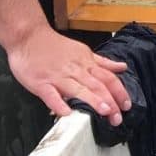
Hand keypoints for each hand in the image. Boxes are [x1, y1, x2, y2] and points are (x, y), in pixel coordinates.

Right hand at [7, 26, 130, 123]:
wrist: (28, 36)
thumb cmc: (55, 47)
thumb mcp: (83, 51)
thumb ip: (103, 62)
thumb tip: (122, 68)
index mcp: (86, 63)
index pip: (108, 78)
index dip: (119, 92)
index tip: (126, 105)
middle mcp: (75, 70)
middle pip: (97, 85)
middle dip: (110, 102)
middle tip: (117, 118)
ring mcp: (58, 77)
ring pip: (78, 89)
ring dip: (92, 100)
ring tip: (104, 112)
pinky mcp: (41, 83)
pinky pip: (51, 94)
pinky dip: (58, 103)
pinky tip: (66, 113)